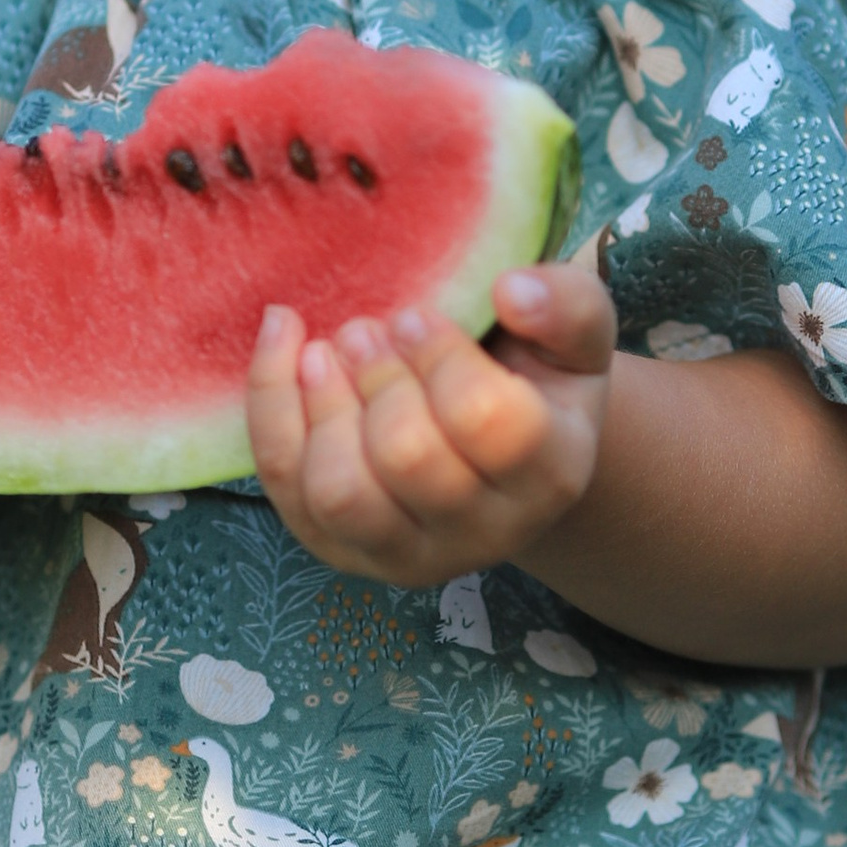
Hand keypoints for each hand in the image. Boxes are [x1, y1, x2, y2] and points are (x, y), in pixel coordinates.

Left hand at [246, 251, 616, 588]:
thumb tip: (512, 291)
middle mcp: (485, 534)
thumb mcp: (573, 335)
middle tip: (366, 328)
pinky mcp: (341, 551)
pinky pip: (287, 489)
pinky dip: (273, 412)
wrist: (495, 451)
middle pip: (408, 459)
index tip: (414, 314)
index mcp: (550, 475)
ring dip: (321, 404)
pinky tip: (287, 348)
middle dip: (375, 376)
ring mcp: (408, 554)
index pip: (487, 421)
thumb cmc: (534, 378)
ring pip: (341, 493)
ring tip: (326, 347)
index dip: (439, 357)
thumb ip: (566, 306)